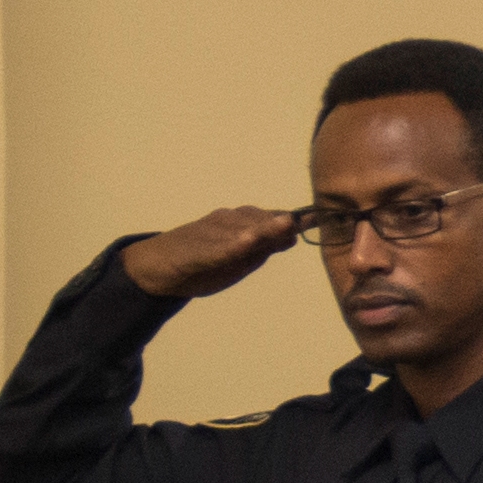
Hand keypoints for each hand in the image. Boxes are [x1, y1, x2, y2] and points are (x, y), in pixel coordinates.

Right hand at [119, 206, 302, 299]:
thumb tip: (294, 236)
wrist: (158, 266)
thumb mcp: (241, 257)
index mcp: (243, 224)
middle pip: (262, 221)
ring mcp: (212, 231)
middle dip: (283, 222)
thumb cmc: (205, 261)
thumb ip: (265, 246)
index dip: (299, 220)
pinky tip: (247, 242)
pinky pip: (216, 246)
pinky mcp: (196, 247)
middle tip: (312, 218)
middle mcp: (229, 221)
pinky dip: (232, 243)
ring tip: (287, 224)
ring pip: (242, 228)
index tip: (323, 216)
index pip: (275, 220)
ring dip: (265, 227)